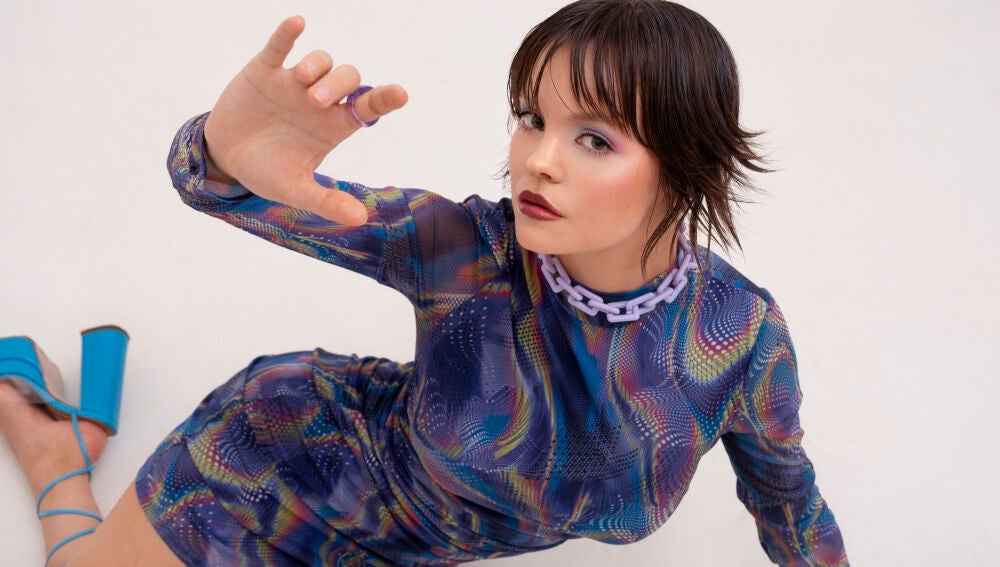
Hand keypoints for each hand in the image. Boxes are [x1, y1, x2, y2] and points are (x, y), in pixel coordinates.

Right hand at [203, 16, 407, 224]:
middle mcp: (320, 100)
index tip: (400, 93)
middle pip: (347, 78)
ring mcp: (293, 82)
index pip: (368, 107)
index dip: (385, 98)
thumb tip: (361, 220)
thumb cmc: (268, 172)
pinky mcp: (264, 70)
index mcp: (334, 126)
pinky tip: (297, 24)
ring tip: (304, 83)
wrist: (225, 158)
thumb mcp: (295, 190)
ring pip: (320, 60)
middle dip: (338, 85)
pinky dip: (287, 35)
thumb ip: (327, 202)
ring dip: (318, 66)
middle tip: (318, 102)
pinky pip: (279, 46)